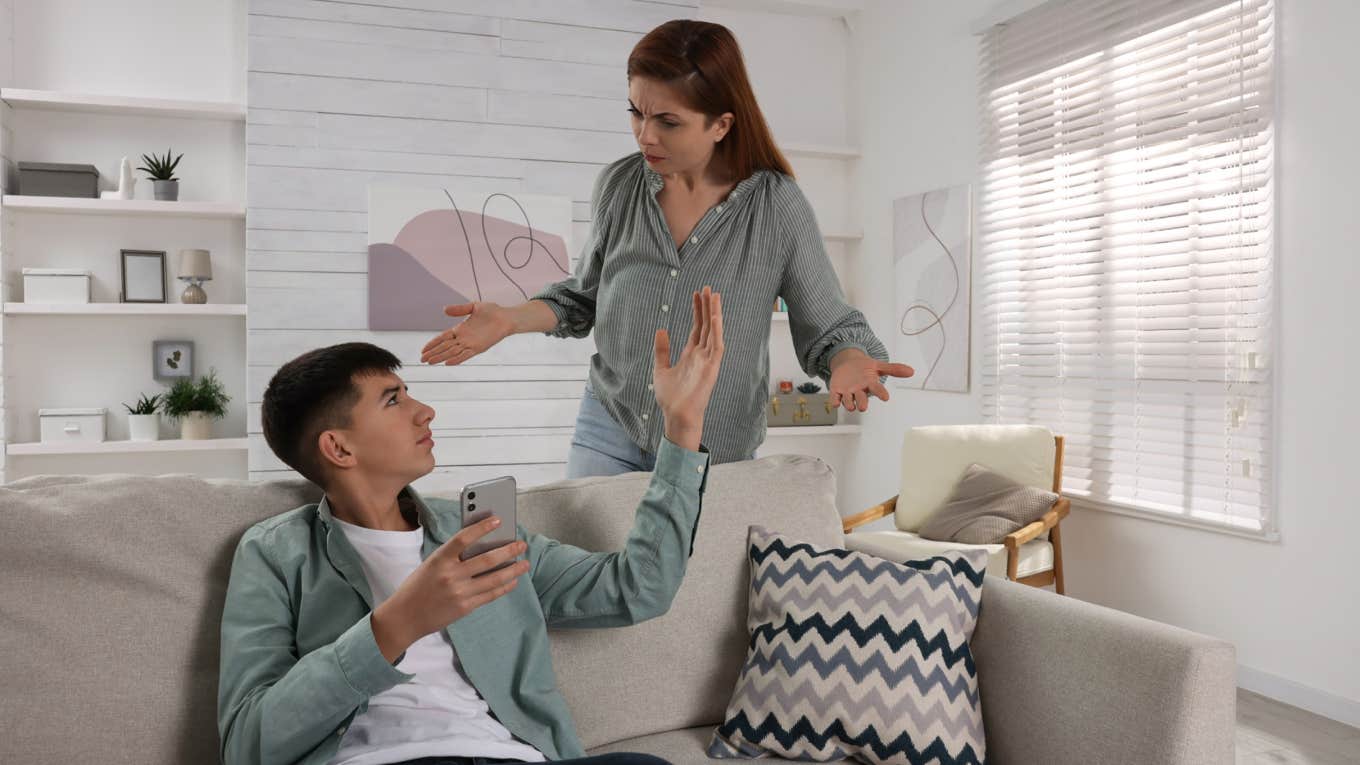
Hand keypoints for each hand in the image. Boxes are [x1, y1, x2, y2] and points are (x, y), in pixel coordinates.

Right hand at [370, 516, 529, 661]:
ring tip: (524, 563)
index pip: (463, 538)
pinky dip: (504, 587)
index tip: (498, 520)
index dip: (482, 527)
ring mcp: (459, 592)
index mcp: (439, 559)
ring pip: (494, 579)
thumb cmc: (418, 587)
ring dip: (513, 570)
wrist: (404, 617)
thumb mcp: (431, 565)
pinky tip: (513, 580)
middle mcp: (450, 575)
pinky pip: (490, 595)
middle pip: (487, 559)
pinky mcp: (465, 607)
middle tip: (521, 544)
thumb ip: (453, 556)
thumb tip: (484, 546)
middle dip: (508, 550)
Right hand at [420, 302, 514, 365]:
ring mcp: (470, 344)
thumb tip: (444, 310)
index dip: (433, 343)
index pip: (442, 338)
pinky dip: (456, 359)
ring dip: (441, 357)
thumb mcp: (473, 307)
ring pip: (452, 352)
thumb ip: (459, 309)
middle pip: (444, 347)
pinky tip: (447, 363)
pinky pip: (465, 355)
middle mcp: (463, 338)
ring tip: (430, 362)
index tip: (423, 350)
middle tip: (422, 360)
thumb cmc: (493, 312)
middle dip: (433, 353)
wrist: (507, 317)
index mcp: (460, 329)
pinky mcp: (479, 347)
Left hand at [653, 287, 724, 450]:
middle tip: (708, 288)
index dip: (698, 311)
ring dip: (715, 313)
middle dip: (708, 307)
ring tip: (714, 295)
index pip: (698, 328)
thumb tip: (661, 330)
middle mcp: (702, 355)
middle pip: (707, 325)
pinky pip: (717, 345)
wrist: (676, 415)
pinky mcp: (712, 367)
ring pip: (714, 331)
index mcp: (691, 354)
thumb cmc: (670, 398)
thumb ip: (662, 350)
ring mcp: (708, 360)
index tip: (697, 294)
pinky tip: (716, 316)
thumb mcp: (661, 368)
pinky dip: (717, 330)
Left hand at [828, 350, 914, 411]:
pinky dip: (835, 401)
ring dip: (849, 403)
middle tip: (863, 407)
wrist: (847, 364)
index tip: (886, 397)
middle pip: (862, 399)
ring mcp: (848, 392)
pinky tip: (835, 402)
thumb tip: (911, 371)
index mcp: (870, 384)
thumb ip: (894, 369)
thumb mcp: (878, 366)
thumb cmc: (863, 368)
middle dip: (862, 403)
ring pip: (848, 401)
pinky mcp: (836, 391)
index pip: (877, 389)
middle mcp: (859, 391)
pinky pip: (835, 398)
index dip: (881, 393)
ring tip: (851, 405)